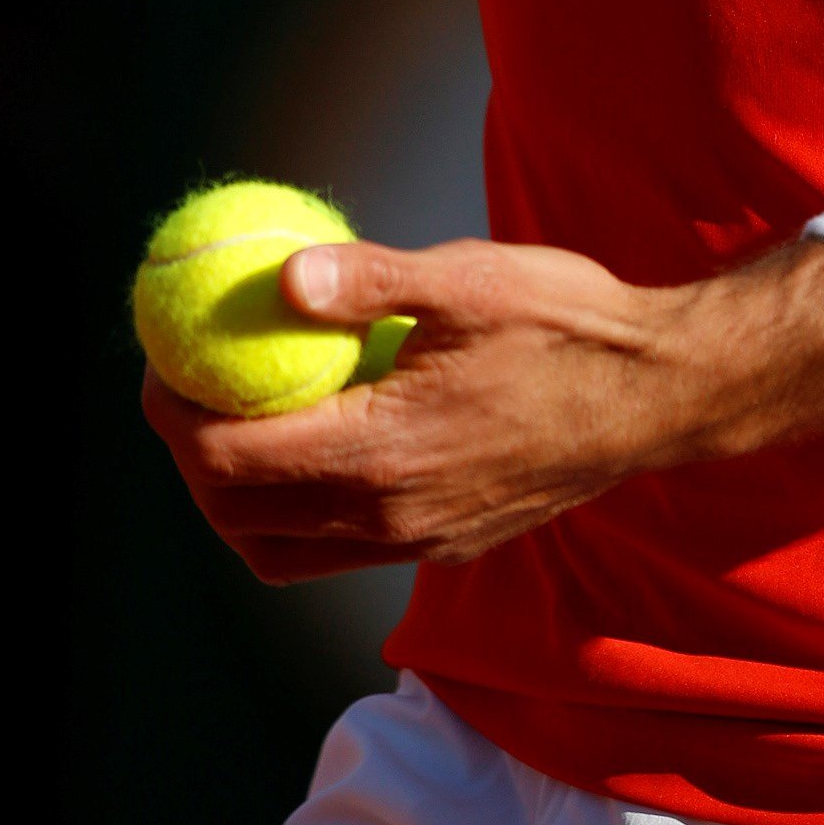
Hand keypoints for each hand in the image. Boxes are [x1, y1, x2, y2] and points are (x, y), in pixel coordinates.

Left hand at [143, 230, 823, 584]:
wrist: (661, 392)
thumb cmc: (569, 322)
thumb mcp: (467, 279)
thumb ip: (369, 282)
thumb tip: (283, 274)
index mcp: (382, 455)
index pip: (229, 462)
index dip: (173, 415)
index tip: (162, 359)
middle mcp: (390, 517)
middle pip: (240, 521)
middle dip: (190, 463)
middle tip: (184, 391)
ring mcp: (419, 540)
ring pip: (285, 550)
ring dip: (240, 501)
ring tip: (238, 424)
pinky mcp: (447, 542)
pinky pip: (341, 547)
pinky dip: (302, 508)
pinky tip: (322, 438)